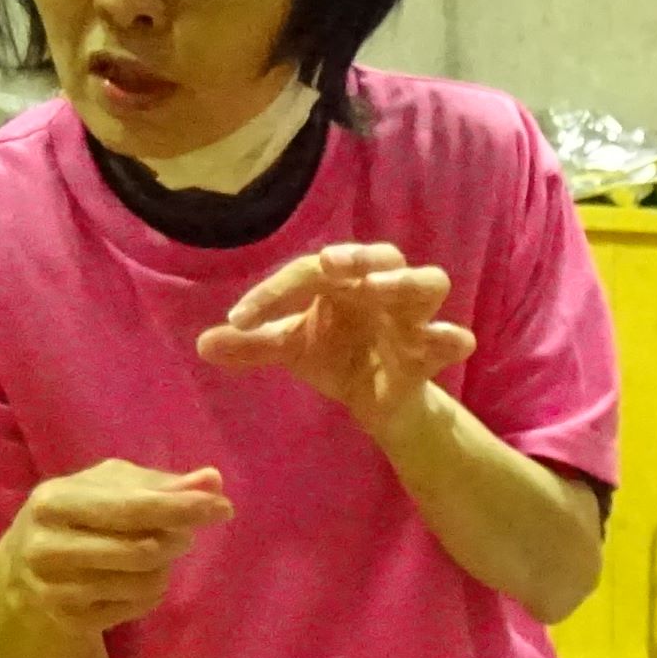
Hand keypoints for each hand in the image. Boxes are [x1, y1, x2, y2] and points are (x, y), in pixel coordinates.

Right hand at [0, 460, 231, 633]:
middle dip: (176, 540)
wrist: (21, 569)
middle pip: (143, 550)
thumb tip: (213, 480)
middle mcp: (46, 547)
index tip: (223, 507)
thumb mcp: (111, 487)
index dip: (182, 508)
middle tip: (184, 533)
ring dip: (165, 567)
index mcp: (54, 501)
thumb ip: (162, 484)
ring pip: (146, 582)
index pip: (132, 507)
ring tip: (154, 553)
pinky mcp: (69, 620)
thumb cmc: (80, 515)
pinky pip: (139, 606)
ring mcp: (54, 589)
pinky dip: (151, 591)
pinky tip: (135, 578)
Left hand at [196, 241, 475, 437]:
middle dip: (359, 256)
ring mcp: (410, 317)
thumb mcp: (290, 350)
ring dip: (405, 282)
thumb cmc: (335, 356)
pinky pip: (449, 338)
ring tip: (379, 288)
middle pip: (382, 256)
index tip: (238, 319)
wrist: (374, 402)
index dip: (273, 293)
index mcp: (344, 280)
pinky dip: (450, 337)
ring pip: (427, 283)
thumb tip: (203, 344)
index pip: (309, 272)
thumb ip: (252, 345)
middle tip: (329, 263)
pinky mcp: (428, 351)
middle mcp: (381, 288)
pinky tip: (454, 341)